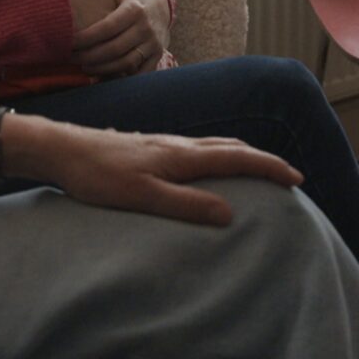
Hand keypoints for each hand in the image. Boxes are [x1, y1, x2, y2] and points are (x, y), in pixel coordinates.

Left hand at [5, 115, 302, 225]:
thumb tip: (230, 214)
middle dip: (262, 160)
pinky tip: (207, 166)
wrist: (62, 150)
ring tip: (257, 169)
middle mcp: (178, 144)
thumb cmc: (98, 175)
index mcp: (182, 156)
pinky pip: (198, 148)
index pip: (238, 159)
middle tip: (286, 175)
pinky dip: (218, 155)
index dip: (269, 167)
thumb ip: (185, 205)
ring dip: (241, 155)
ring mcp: (163, 144)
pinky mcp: (150, 147)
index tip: (297, 179)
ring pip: (214, 145)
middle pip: (232, 147)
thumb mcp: (142, 197)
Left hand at [70, 0, 171, 77]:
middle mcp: (146, 27)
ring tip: (84, 68)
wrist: (161, 6)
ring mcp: (153, 43)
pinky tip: (103, 78)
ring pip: (126, 63)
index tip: (69, 42)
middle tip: (71, 59)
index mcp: (134, 9)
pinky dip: (122, 78)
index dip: (87, 37)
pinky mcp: (157, 55)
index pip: (107, 27)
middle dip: (90, 56)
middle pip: (115, 48)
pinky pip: (139, 72)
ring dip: (103, 69)